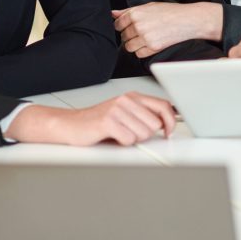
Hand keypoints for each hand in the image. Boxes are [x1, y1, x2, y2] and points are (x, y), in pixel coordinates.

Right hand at [7, 92, 176, 145]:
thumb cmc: (98, 122)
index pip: (163, 106)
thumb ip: (144, 115)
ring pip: (143, 133)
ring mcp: (117, 109)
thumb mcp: (125, 114)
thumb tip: (166, 124)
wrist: (70, 124)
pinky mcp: (108, 121)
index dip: (170, 121)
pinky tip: (112, 137)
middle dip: (145, 134)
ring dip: (132, 139)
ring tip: (119, 134)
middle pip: (154, 124)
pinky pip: (128, 139)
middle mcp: (127, 100)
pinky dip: (122, 143)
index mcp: (134, 96)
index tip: (169, 132)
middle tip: (130, 133)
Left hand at [112, 2, 222, 57]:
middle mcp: (138, 25)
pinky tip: (152, 43)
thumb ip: (129, 10)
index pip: (118, 24)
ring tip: (148, 38)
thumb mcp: (149, 6)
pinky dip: (143, 51)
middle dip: (131, 35)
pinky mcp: (153, 47)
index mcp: (135, 13)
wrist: (189, 20)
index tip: (132, 26)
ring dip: (136, 44)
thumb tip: (113, 13)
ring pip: (129, 47)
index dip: (124, 26)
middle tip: (144, 31)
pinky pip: (139, 54)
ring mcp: (145, 37)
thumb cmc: (171, 12)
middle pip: (123, 36)